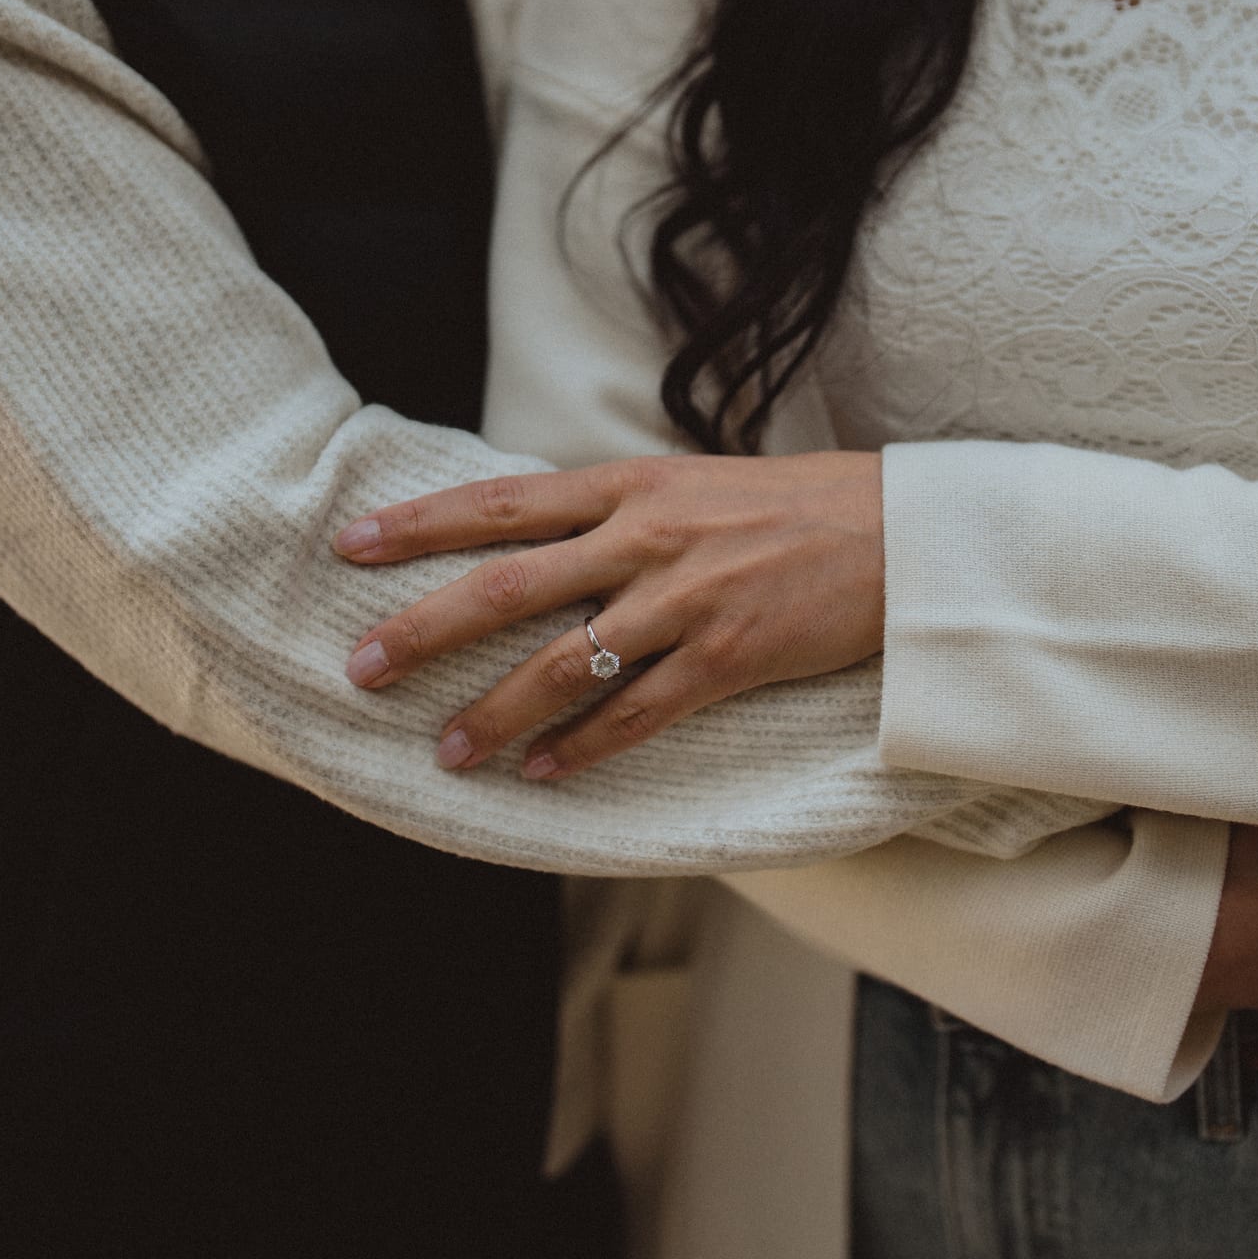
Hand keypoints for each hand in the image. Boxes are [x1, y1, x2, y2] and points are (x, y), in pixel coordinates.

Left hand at [334, 453, 884, 776]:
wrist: (905, 535)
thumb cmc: (797, 507)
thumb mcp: (694, 484)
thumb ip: (617, 510)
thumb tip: (536, 536)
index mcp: (632, 485)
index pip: (504, 501)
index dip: (422, 523)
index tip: (352, 544)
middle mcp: (648, 538)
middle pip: (510, 585)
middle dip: (426, 628)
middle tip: (361, 667)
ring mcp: (689, 600)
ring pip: (565, 664)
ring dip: (496, 712)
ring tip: (445, 751)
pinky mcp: (731, 657)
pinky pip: (641, 714)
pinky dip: (586, 748)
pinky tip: (544, 775)